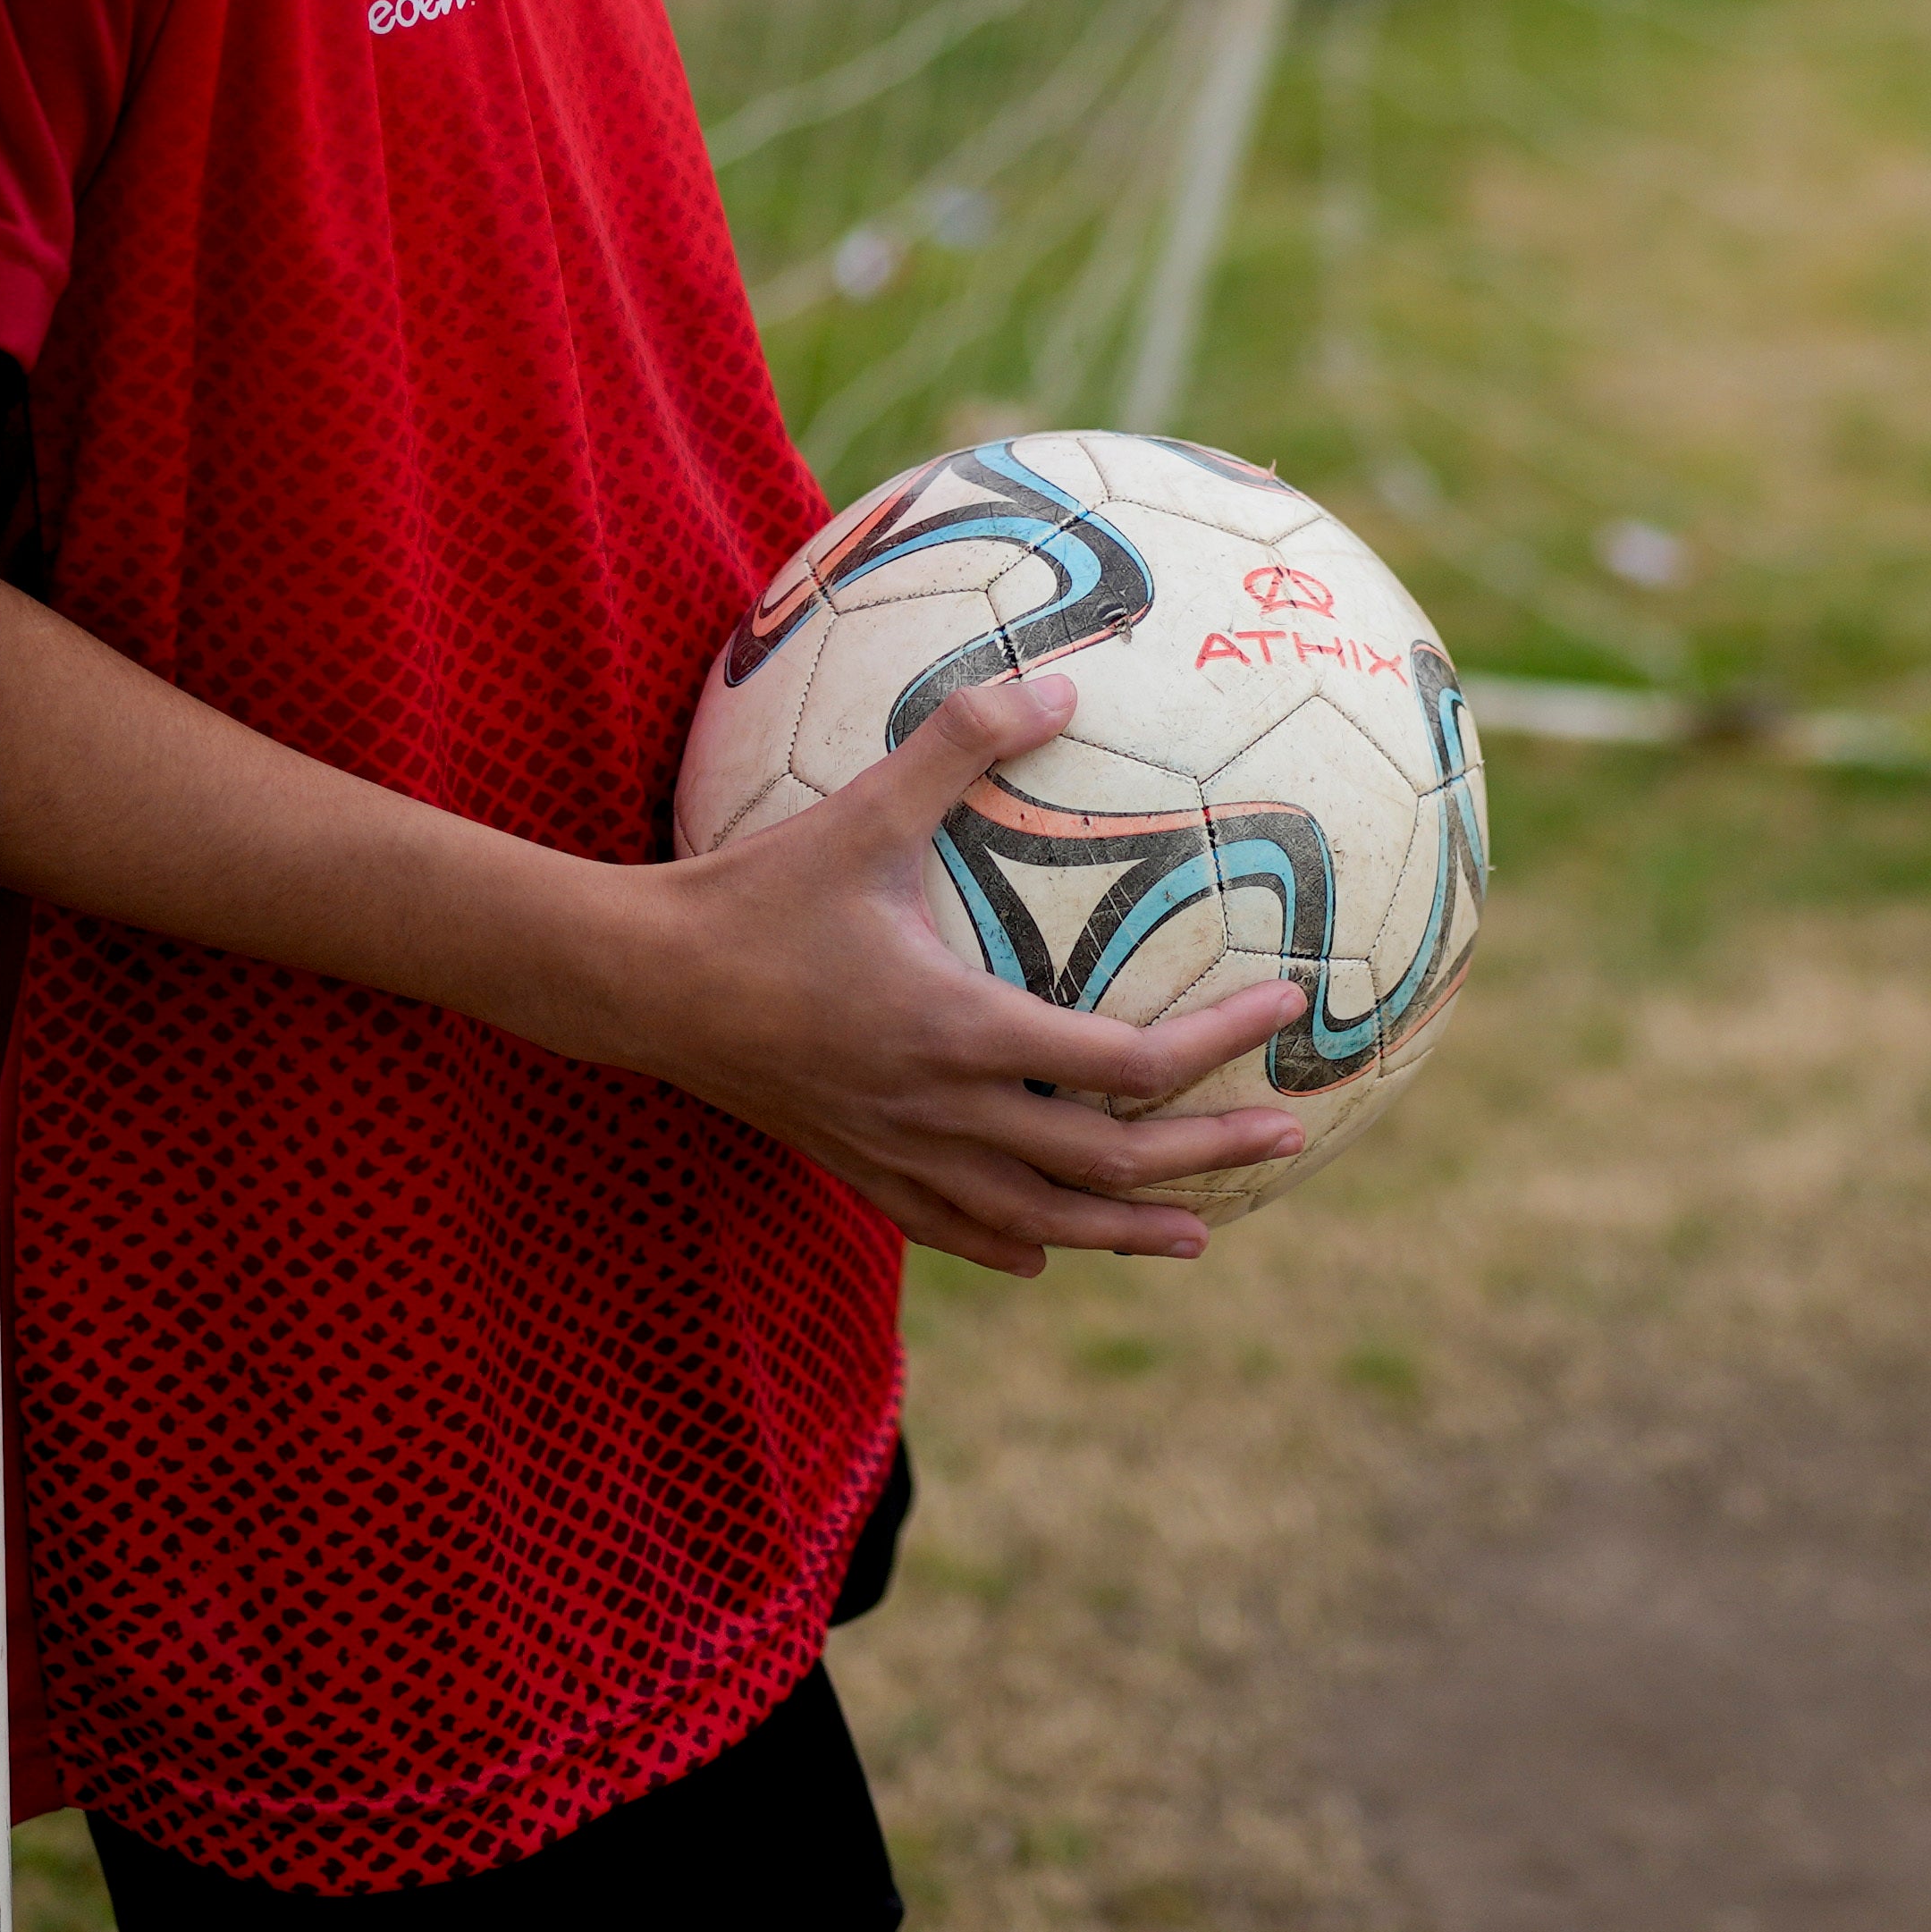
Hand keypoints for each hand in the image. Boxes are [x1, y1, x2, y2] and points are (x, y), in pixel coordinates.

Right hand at [585, 668, 1305, 1279]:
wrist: (641, 983)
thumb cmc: (755, 894)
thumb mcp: (863, 809)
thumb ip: (962, 741)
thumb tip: (1059, 682)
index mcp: (961, 1029)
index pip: (1126, 1062)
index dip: (1217, 1042)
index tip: (1283, 1007)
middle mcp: (944, 1111)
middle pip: (1107, 1160)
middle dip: (1208, 1152)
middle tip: (1289, 1131)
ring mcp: (898, 1153)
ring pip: (1042, 1217)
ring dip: (1129, 1226)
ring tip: (1199, 1231)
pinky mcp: (856, 1167)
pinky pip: (952, 1226)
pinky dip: (1015, 1239)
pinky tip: (1049, 1248)